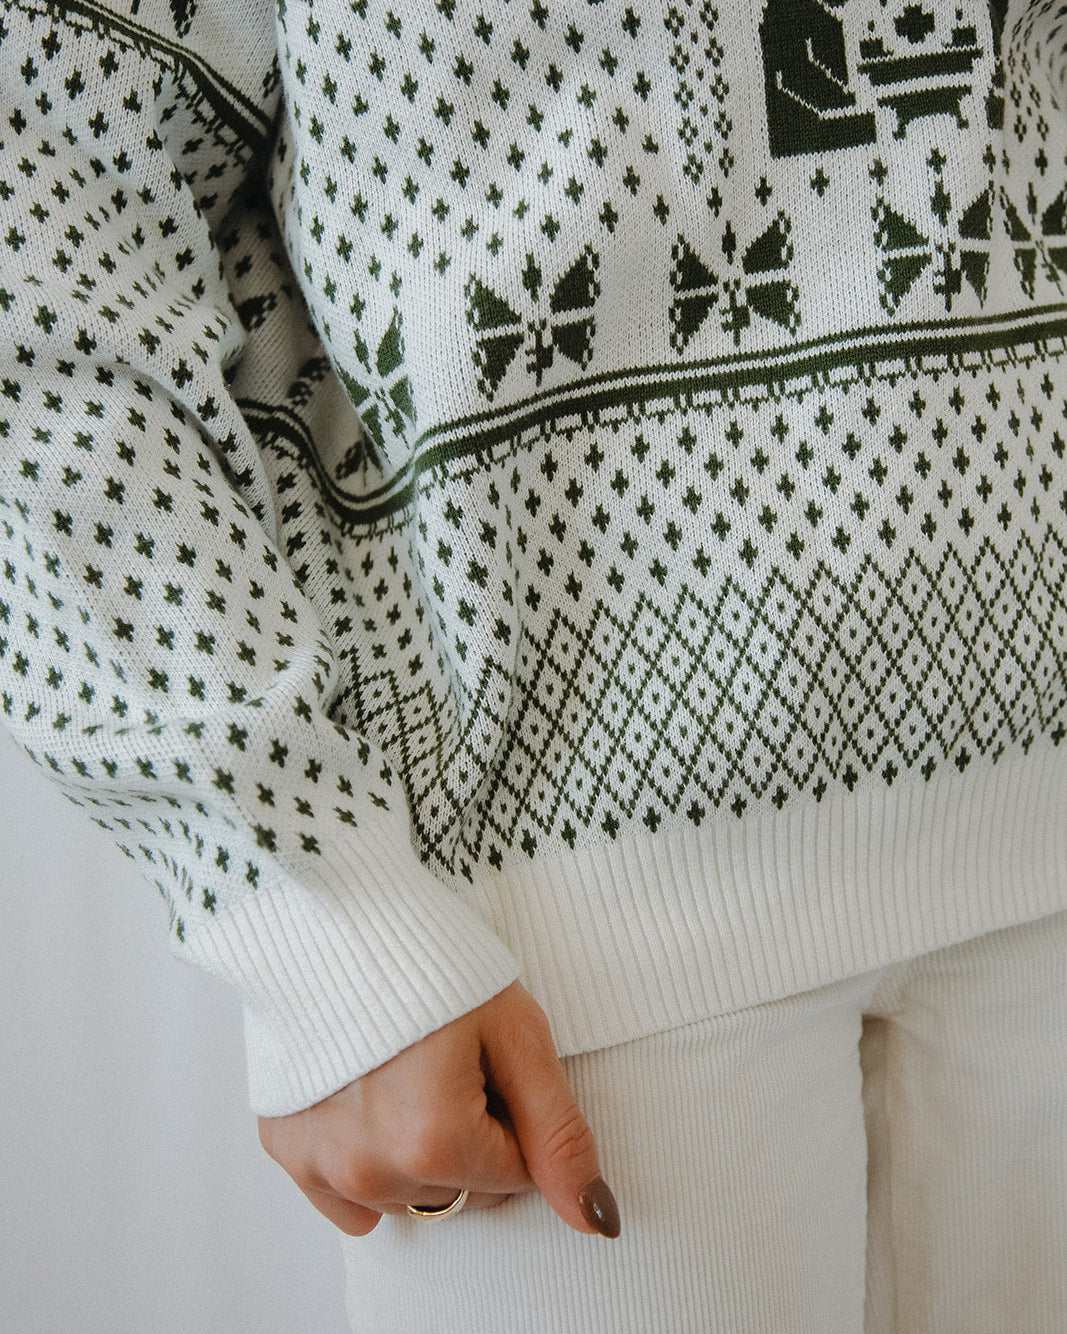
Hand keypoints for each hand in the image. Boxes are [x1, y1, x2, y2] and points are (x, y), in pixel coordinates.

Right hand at [257, 981, 619, 1237]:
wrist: (332, 913)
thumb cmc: (432, 963)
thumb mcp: (516, 1035)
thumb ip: (558, 1134)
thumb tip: (598, 1220)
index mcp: (434, 1145)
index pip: (517, 1175)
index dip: (515, 1113)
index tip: (490, 1060)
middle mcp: (371, 1173)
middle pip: (460, 1192)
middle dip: (469, 1138)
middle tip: (449, 1060)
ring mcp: (321, 1167)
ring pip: (407, 1197)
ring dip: (418, 1153)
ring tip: (405, 1071)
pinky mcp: (286, 1150)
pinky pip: (348, 1199)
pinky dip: (366, 1160)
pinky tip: (366, 1097)